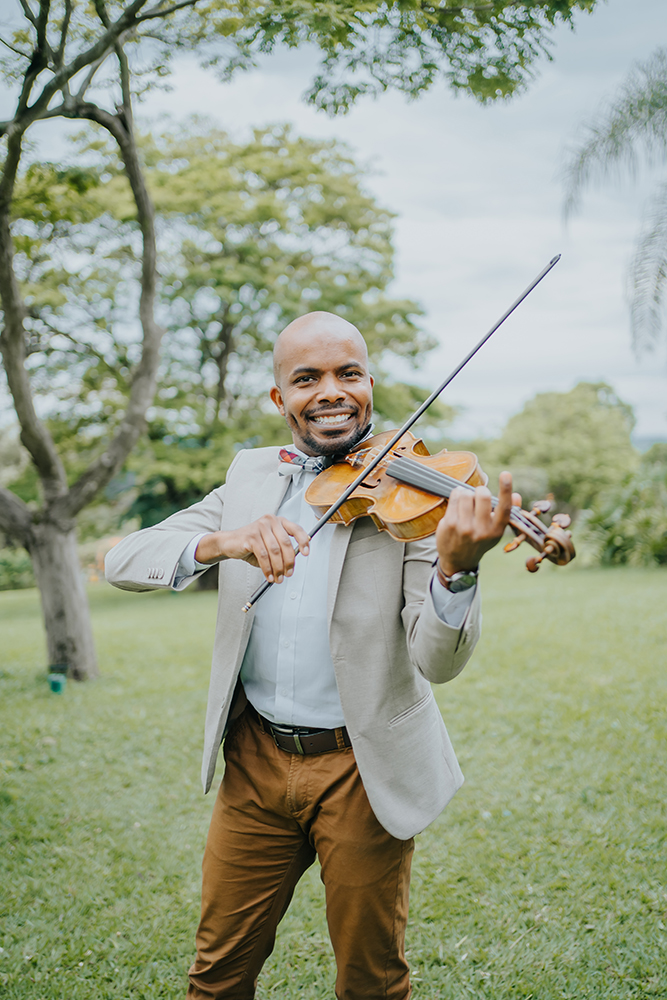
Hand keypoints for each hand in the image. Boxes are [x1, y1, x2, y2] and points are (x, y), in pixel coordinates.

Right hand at [195, 516, 310, 583]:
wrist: (229, 543)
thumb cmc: (252, 545)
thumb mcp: (270, 545)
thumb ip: (282, 551)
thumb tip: (292, 564)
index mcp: (278, 521)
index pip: (296, 529)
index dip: (303, 541)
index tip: (306, 554)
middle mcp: (270, 521)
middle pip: (286, 544)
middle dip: (289, 562)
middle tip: (288, 574)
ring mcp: (260, 527)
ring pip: (275, 552)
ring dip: (278, 568)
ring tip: (278, 578)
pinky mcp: (251, 537)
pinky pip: (263, 556)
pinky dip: (267, 569)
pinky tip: (269, 576)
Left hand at [435, 472, 521, 576]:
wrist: (458, 561)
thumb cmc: (479, 540)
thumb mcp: (496, 530)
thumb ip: (507, 513)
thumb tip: (517, 495)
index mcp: (496, 530)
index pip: (504, 507)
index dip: (506, 489)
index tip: (506, 474)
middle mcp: (481, 530)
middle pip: (483, 495)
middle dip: (480, 490)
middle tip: (478, 495)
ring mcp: (464, 527)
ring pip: (466, 494)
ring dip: (466, 493)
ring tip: (466, 501)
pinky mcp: (450, 524)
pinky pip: (454, 498)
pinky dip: (456, 495)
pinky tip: (457, 501)